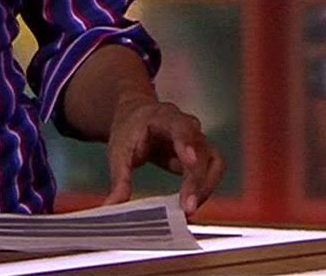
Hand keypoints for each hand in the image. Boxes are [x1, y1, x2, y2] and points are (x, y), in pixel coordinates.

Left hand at [102, 96, 224, 215]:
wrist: (138, 116)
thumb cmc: (130, 130)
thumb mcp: (118, 151)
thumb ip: (119, 179)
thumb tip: (112, 206)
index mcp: (164, 117)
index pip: (181, 127)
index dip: (187, 144)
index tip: (190, 161)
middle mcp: (188, 126)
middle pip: (202, 150)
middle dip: (197, 180)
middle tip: (187, 207)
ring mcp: (198, 140)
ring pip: (214, 163)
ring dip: (205, 187)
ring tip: (189, 209)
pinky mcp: (202, 155)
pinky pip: (211, 172)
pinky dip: (204, 189)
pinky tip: (190, 204)